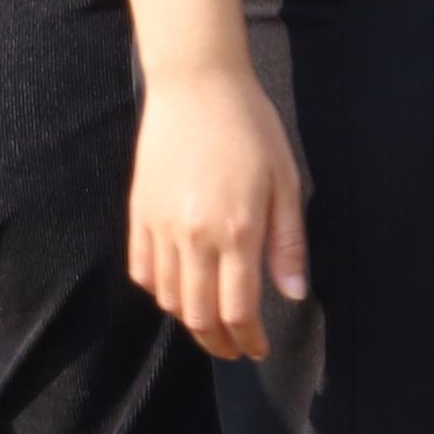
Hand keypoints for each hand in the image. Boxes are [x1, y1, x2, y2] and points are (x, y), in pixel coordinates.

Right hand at [126, 63, 310, 360]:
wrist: (196, 84)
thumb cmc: (250, 126)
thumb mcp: (285, 180)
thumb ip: (288, 243)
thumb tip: (293, 294)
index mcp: (236, 229)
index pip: (238, 310)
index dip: (248, 339)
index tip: (259, 348)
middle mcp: (194, 235)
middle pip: (200, 315)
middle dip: (219, 342)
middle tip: (235, 349)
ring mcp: (161, 226)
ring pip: (169, 299)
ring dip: (191, 321)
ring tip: (211, 323)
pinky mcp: (140, 213)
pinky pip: (143, 270)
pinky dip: (160, 292)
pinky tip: (179, 291)